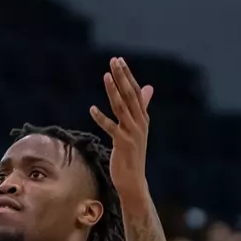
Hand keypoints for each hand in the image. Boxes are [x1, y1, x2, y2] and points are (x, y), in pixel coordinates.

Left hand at [89, 57, 153, 195]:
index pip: (135, 91)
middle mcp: (140, 123)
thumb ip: (142, 106)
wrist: (134, 179)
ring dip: (113, 91)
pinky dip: (101, 118)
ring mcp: (132, 133)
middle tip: (113, 61)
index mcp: (142, 117)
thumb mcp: (138, 127)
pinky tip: (92, 109)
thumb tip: (148, 88)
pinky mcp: (123, 144)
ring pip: (121, 108)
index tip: (119, 60)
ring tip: (106, 76)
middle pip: (130, 95)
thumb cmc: (133, 153)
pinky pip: (111, 128)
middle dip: (121, 77)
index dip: (128, 75)